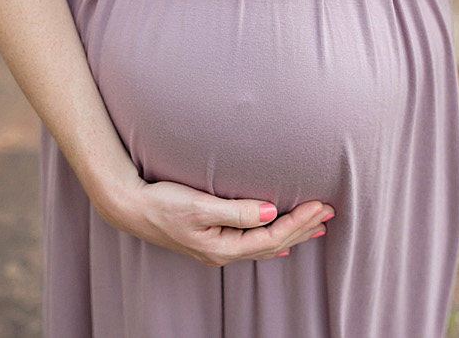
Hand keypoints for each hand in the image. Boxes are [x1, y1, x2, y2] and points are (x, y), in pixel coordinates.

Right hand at [99, 177, 334, 266]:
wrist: (129, 207)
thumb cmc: (161, 202)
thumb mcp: (198, 205)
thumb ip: (236, 210)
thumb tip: (269, 212)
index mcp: (224, 247)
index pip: (273, 237)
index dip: (299, 222)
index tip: (319, 205)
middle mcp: (223, 254)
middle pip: (274, 245)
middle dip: (303, 228)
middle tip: (329, 212)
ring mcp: (217, 250)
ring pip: (265, 247)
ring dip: (292, 235)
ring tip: (316, 227)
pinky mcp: (211, 242)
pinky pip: (251, 246)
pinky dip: (271, 242)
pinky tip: (280, 245)